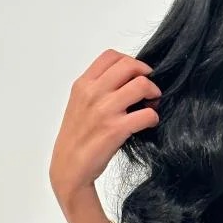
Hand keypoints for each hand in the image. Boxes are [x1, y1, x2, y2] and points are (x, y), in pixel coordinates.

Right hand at [49, 49, 161, 203]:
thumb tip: (128, 79)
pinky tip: (149, 123)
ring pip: (142, 85)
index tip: (137, 74)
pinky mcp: (116, 129)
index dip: (130, 61)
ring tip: (152, 104)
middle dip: (146, 74)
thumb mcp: (79, 104)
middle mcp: (93, 93)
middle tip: (150, 88)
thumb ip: (97, 88)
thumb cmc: (76, 137)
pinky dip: (153, 117)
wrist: (69, 167)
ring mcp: (104, 110)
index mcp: (83, 84)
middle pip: (129, 65)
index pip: (111, 56)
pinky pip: (147, 114)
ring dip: (154, 93)